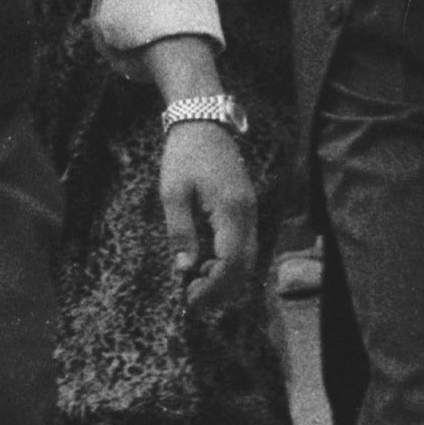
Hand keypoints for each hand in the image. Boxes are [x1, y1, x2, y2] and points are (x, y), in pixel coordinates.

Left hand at [159, 121, 260, 307]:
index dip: (213, 286)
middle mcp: (248, 214)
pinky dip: (228, 263)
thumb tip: (184, 268)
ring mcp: (250, 211)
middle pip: (246, 265)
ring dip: (225, 277)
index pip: (232, 262)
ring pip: (248, 258)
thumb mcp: (173, 194)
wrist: (203, 124)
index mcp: (232, 210)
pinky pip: (244, 245)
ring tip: (195, 285)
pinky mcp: (246, 209)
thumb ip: (181, 232)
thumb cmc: (185, 156)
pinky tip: (205, 264)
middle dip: (221, 289)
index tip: (190, 300)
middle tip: (192, 301)